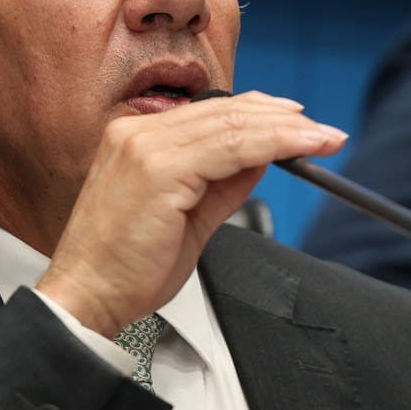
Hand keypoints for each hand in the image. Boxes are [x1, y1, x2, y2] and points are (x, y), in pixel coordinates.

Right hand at [36, 91, 345, 335]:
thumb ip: (222, 185)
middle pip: (226, 112)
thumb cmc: (124, 268)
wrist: (86, 297)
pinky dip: (272, 144)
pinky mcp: (158, 168)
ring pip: (232, 125)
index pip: (211, 113)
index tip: (299, 125)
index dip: (261, 114)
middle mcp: (138, 133)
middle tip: (324, 132)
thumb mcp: (188, 219)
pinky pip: (229, 147)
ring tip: (323, 139)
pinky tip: (300, 148)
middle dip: (283, 120)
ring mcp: (145, 146)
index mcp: (138, 139)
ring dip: (286, 130)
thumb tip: (260, 160)